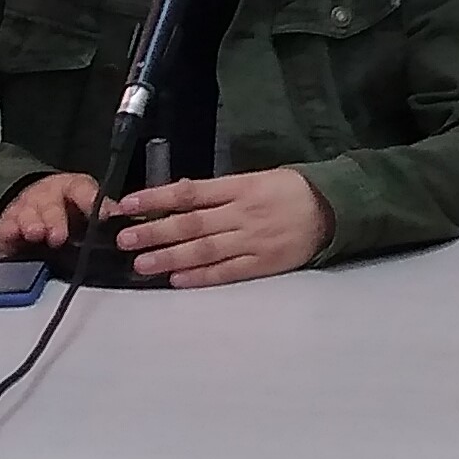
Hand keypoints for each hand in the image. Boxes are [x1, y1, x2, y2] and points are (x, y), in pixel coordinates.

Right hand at [0, 171, 100, 256]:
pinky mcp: (6, 224)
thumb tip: (128, 221)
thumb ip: (104, 212)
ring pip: (27, 214)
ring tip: (35, 234)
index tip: (104, 216)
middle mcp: (47, 195)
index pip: (84, 190)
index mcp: (73, 188)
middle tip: (59, 236)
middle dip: (54, 219)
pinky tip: (11, 238)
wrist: (32, 199)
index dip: (93, 201)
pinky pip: (5, 227)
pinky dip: (8, 233)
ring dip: (31, 224)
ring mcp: (25, 208)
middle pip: (51, 205)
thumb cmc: (66, 205)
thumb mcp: (87, 204)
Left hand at [107, 166, 332, 287]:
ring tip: (142, 264)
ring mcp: (252, 241)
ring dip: (170, 257)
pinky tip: (178, 280)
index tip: (127, 205)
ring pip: (204, 250)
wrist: (334, 209)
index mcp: (239, 188)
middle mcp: (242, 214)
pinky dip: (202, 276)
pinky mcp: (264, 264)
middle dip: (154, 232)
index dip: (156, 199)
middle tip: (124, 240)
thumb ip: (220, 191)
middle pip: (191, 224)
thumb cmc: (290, 190)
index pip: (189, 193)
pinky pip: (227, 272)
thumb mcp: (256, 178)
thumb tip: (178, 198)